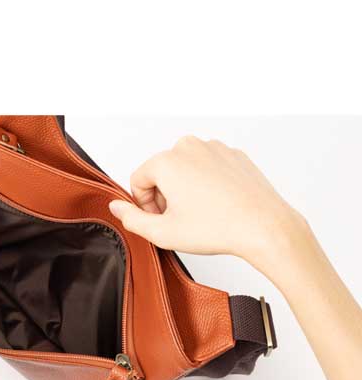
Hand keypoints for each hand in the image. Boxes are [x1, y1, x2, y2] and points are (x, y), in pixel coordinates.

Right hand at [109, 136, 304, 270]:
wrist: (264, 226)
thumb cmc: (217, 228)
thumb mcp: (162, 232)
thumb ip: (131, 219)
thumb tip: (116, 208)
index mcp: (167, 161)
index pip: (138, 180)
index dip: (143, 204)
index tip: (159, 220)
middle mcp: (189, 147)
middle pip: (161, 171)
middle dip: (163, 195)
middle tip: (179, 220)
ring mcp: (214, 148)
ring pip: (185, 168)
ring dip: (184, 189)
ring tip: (199, 214)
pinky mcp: (234, 155)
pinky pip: (208, 167)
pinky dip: (206, 184)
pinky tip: (217, 205)